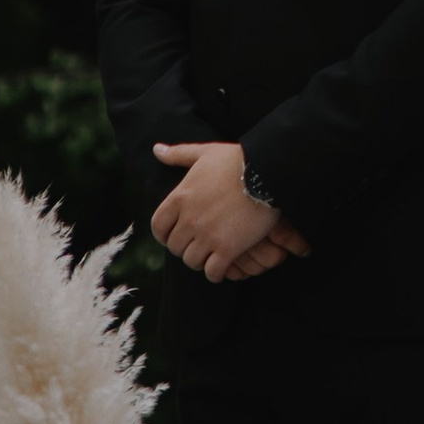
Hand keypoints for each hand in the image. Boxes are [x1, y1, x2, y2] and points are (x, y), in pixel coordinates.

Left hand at [151, 140, 308, 280]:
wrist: (268, 171)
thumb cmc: (237, 160)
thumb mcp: (205, 153)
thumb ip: (178, 154)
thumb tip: (156, 150)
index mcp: (180, 197)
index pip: (158, 227)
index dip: (164, 235)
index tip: (175, 236)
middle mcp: (189, 219)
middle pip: (175, 247)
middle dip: (185, 248)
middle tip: (198, 245)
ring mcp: (208, 235)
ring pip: (192, 261)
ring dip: (200, 261)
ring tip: (210, 256)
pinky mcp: (228, 248)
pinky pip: (213, 272)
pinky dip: (215, 273)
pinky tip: (223, 266)